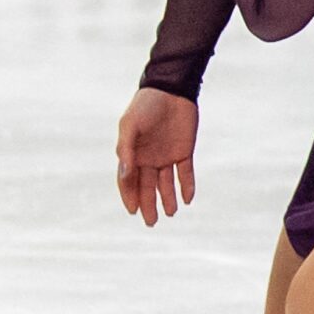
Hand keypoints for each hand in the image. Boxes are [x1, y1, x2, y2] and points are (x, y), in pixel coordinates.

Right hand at [116, 88, 198, 225]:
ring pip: (166, 183)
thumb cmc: (145, 106)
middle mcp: (148, 158)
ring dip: (168, 198)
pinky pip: (185, 173)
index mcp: (132, 153)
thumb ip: (126, 149)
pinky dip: (187, 186)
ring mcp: (166, 155)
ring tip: (171, 214)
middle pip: (147, 186)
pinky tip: (188, 199)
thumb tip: (125, 174)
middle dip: (149, 204)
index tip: (133, 211)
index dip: (130, 196)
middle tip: (151, 223)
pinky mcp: (184, 151)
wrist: (171, 91)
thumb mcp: (130, 126)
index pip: (129, 181)